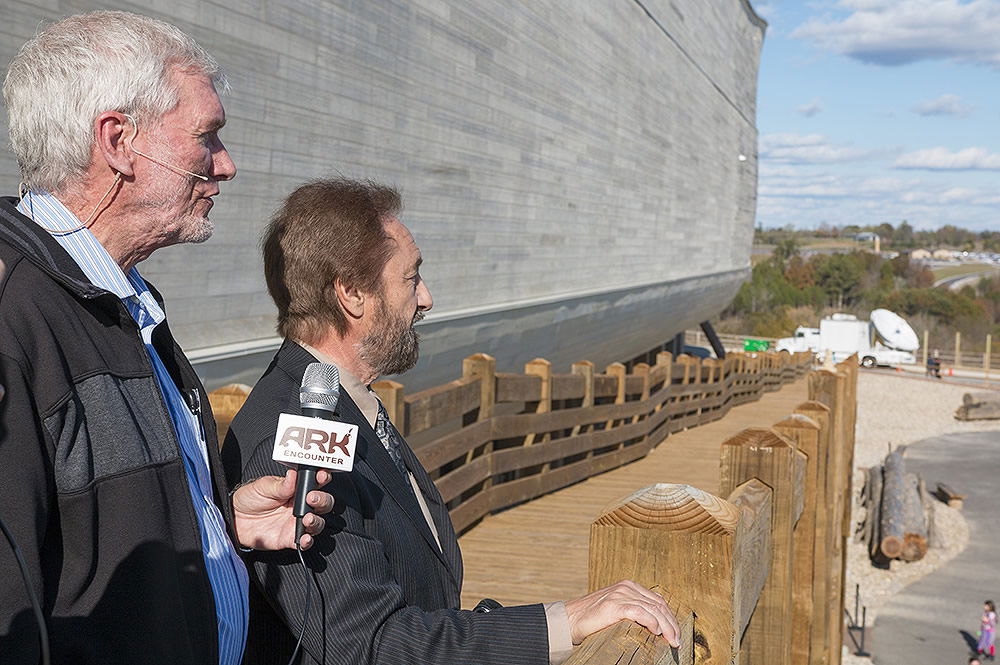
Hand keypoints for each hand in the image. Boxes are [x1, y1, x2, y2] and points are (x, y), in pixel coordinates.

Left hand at [231, 468, 333, 550]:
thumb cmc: (250, 498)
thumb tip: (293, 475)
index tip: (321, 476)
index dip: (322, 479)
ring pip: (318, 523)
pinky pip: (305, 542)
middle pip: (324, 503)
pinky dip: (308, 541)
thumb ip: (280, 485)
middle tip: (312, 497)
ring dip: (317, 521)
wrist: (234, 518)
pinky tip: (304, 537)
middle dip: (322, 500)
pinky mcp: (290, 538)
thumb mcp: (263, 487)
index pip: (316, 483)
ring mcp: (296, 523)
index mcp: (297, 490)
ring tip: (307, 518)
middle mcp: (301, 506)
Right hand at [564, 580, 680, 647]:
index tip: (675, 633)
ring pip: (652, 609)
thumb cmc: (593, 619)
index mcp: (629, 586)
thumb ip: (633, 611)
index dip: (670, 618)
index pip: (658, 601)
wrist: (570, 620)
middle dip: (671, 624)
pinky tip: (656, 631)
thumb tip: (656, 627)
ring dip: (666, 627)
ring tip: (671, 641)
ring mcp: (620, 594)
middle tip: (677, 641)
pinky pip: (639, 612)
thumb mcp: (617, 610)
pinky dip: (651, 622)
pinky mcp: (613, 605)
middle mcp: (626, 587)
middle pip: (658, 605)